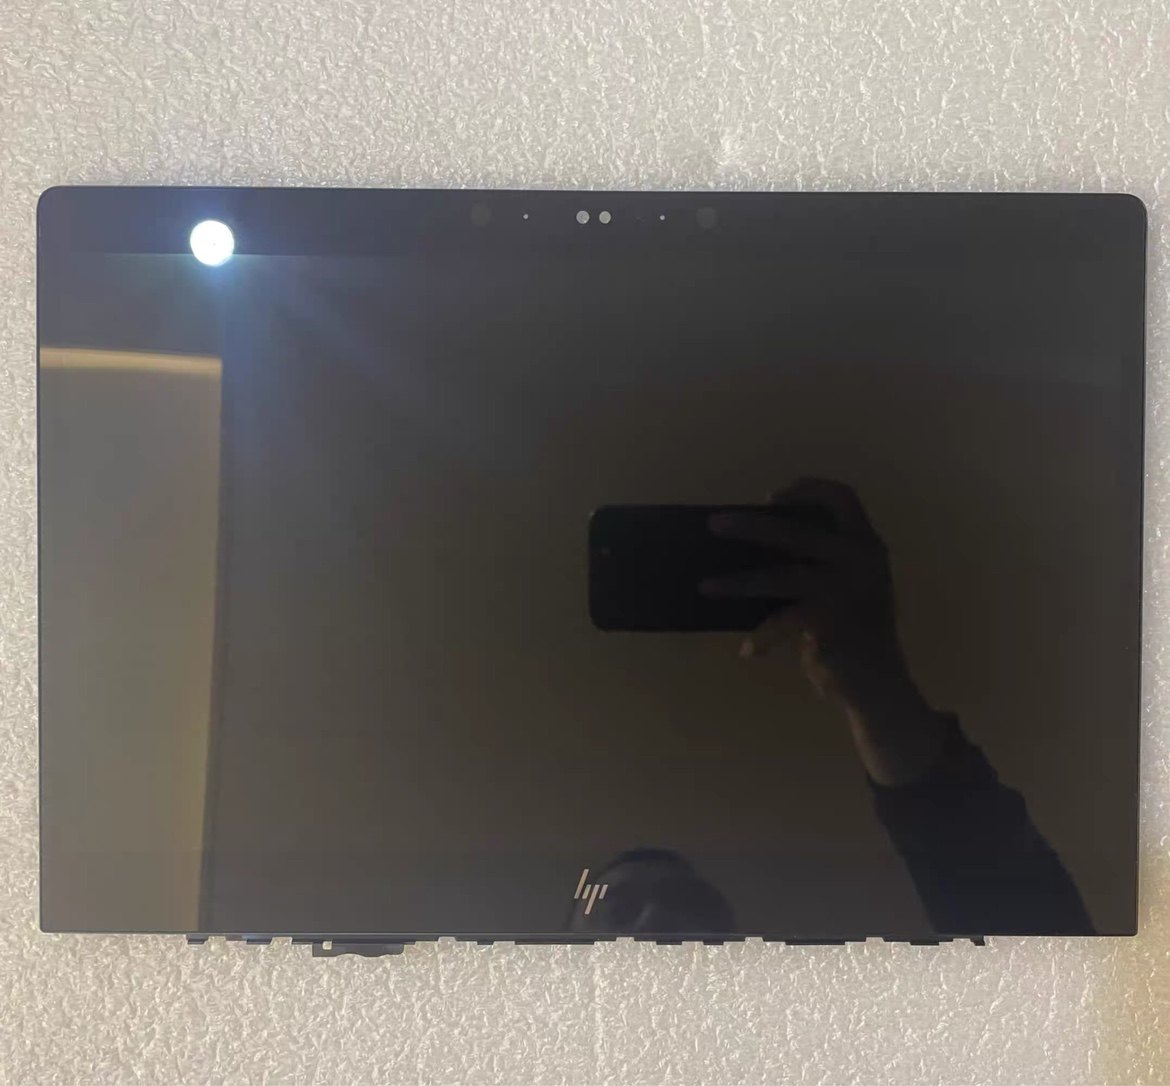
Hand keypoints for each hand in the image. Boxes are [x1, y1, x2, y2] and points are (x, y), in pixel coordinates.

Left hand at [702, 478, 946, 783]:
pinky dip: (761, 637)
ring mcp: (845, 588)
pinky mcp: (830, 621)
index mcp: (865, 544)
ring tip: (705, 586)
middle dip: (749, 526)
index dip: (807, 488)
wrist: (881, 685)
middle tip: (713, 524)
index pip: (843, 497)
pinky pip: (781, 621)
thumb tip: (750, 549)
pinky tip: (748, 651)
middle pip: (795, 530)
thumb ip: (814, 564)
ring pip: (778, 576)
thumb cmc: (852, 633)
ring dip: (737, 582)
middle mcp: (860, 559)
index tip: (771, 497)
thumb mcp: (842, 587)